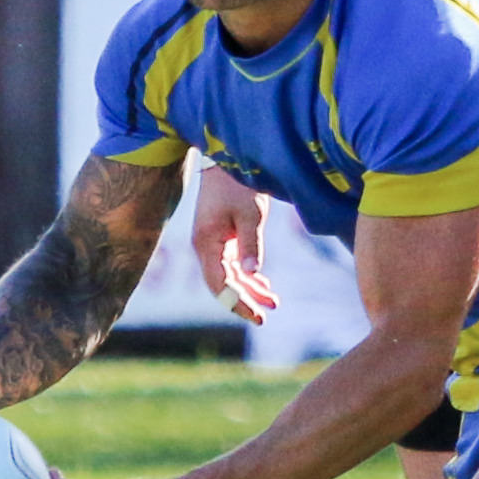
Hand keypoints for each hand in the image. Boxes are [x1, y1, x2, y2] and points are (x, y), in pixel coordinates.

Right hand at [190, 167, 276, 326]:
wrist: (226, 160)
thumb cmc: (238, 184)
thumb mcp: (250, 214)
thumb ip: (250, 245)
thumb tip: (252, 274)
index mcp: (207, 243)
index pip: (219, 284)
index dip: (237, 302)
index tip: (256, 316)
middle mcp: (205, 247)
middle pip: (223, 284)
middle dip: (244, 301)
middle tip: (264, 318)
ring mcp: (212, 243)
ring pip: (230, 275)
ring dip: (249, 288)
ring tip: (273, 302)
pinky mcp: (221, 237)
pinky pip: (232, 264)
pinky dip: (248, 275)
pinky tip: (263, 283)